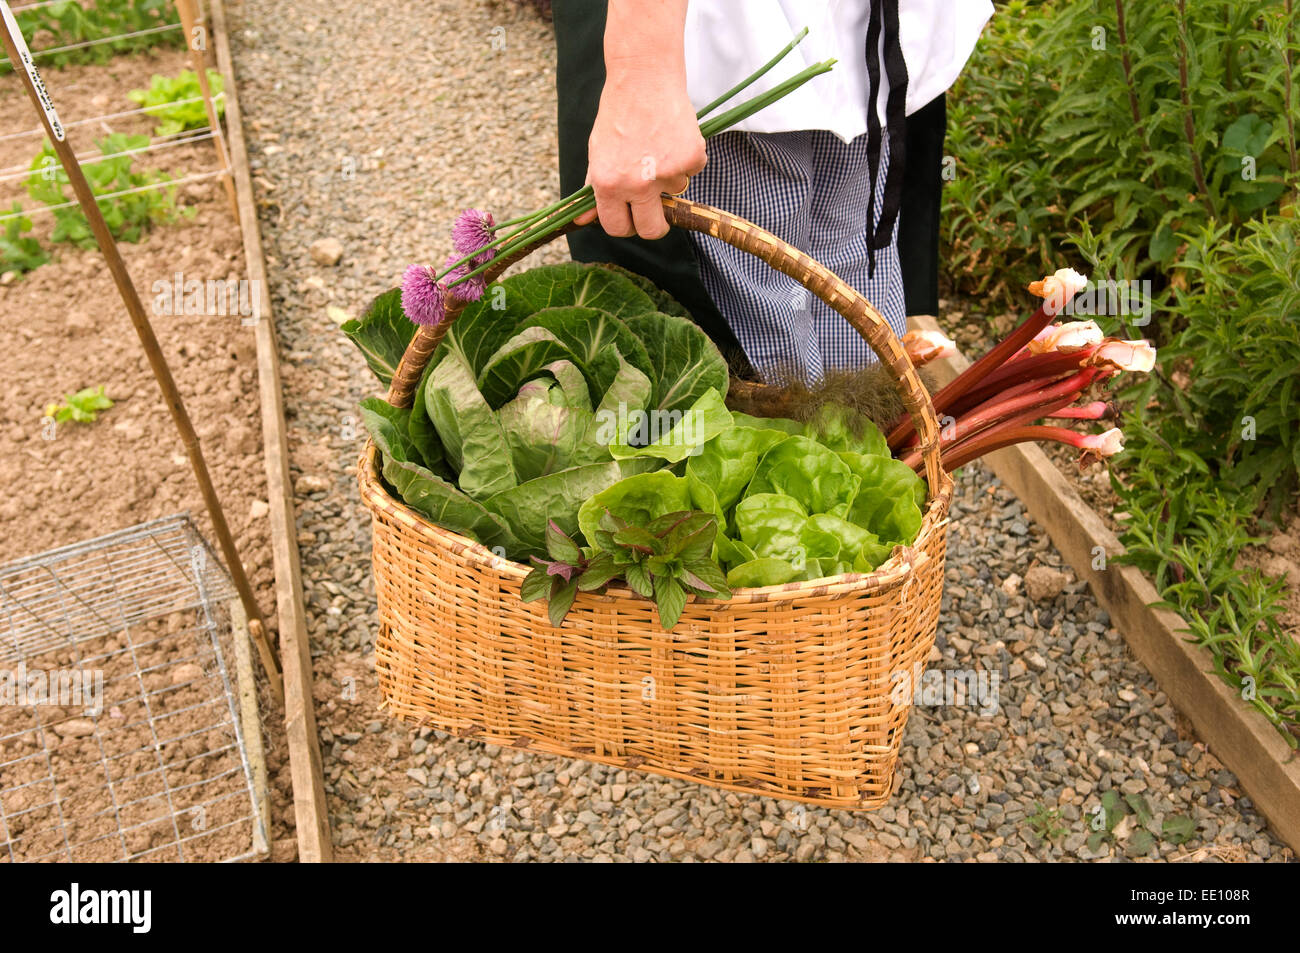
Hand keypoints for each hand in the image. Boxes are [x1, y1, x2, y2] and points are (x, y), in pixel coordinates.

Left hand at [576, 1, 704, 239]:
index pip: (617, 228)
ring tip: (659, 144)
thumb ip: (593, 188)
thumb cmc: (618, 114)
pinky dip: (687, 156)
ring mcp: (665, 173)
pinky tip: (674, 134)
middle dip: (656, 225)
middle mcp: (636, 184)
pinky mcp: (690, 159)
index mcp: (607, 184)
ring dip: (671, 175)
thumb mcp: (597, 151)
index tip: (633, 219)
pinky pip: (692, 170)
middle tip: (657, 209)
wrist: (643, 77)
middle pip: (652, 230)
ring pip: (675, 192)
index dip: (627, 226)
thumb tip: (580, 221)